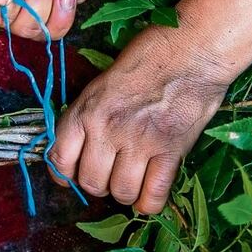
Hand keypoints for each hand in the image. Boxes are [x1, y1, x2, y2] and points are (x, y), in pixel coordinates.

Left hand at [49, 31, 229, 213]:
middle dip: (99, 183)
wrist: (192, 49)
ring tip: (134, 177)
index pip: (60, 160)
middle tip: (112, 171)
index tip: (76, 173)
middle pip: (91, 182)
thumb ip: (90, 115)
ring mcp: (139, 143)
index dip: (66, 174)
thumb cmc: (149, 58)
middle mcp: (107, 130)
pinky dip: (150, 201)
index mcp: (86, 110)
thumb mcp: (103, 82)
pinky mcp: (170, 151)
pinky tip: (152, 190)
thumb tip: (81, 149)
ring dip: (126, 191)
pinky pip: (153, 196)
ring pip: (121, 192)